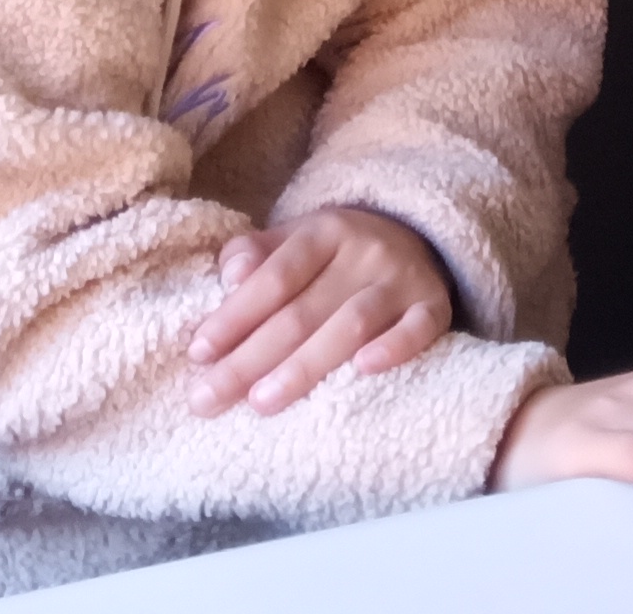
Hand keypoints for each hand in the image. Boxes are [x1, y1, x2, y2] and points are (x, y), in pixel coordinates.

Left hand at [186, 208, 449, 416]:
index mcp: (323, 231)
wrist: (419, 235)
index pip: (274, 276)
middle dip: (250, 358)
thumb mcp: (295, 240)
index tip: (198, 354)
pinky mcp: (434, 305)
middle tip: (209, 399)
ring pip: (351, 324)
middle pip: (302, 310)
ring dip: (305, 365)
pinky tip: (363, 370)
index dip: (235, 315)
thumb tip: (230, 277)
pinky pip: (419, 327)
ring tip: (262, 402)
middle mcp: (364, 251)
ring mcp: (402, 279)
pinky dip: (395, 348)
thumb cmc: (338, 254)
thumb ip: (254, 254)